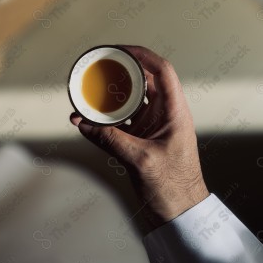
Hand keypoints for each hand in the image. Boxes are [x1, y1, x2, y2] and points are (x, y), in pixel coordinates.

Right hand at [70, 45, 208, 228]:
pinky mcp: (140, 138)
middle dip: (120, 70)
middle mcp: (163, 113)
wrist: (179, 213)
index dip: (142, 55)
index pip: (162, 71)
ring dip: (109, 94)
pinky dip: (103, 118)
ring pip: (130, 99)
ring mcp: (151, 125)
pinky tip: (85, 119)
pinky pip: (120, 120)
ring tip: (88, 89)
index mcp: (174, 111)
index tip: (119, 50)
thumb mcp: (141, 160)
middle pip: (143, 80)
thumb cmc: (173, 187)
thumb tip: (82, 123)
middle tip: (99, 64)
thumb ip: (111, 140)